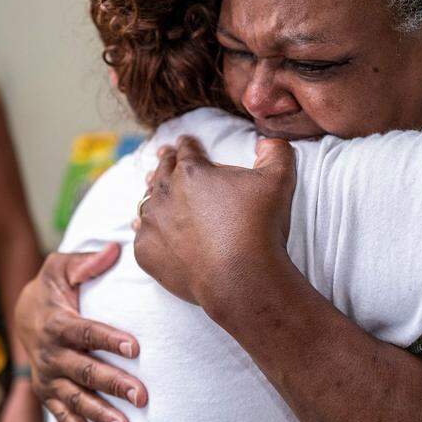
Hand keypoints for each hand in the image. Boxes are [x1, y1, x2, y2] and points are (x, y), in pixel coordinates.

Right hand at [12, 247, 147, 421]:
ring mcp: (47, 376)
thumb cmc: (54, 287)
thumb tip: (115, 250)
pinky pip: (60, 415)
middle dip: (113, 384)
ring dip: (100, 413)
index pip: (86, 332)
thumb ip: (86, 261)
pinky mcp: (46, 392)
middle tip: (142, 396)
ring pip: (75, 398)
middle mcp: (50, 353)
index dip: (110, 339)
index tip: (136, 348)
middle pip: (84, 371)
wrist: (24, 312)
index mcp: (57, 322)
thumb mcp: (62, 267)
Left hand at [133, 136, 295, 311]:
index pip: (187, 149)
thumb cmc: (259, 228)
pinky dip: (148, 231)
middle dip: (166, 162)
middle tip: (165, 156)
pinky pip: (142, 237)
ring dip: (153, 194)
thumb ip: (276, 151)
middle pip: (161, 171)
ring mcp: (153, 224)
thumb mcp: (279, 180)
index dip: (188, 144)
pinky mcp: (146, 252)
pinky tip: (150, 229)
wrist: (241, 280)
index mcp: (191, 171)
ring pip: (147, 202)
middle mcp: (165, 194)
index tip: (185, 142)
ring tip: (153, 190)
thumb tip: (266, 141)